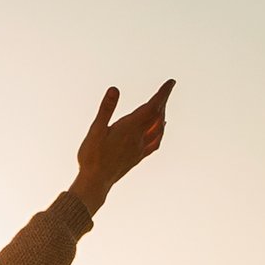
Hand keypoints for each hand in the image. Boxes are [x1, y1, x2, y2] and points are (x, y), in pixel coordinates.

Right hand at [73, 79, 172, 213]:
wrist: (96, 182)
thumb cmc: (92, 156)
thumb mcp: (96, 130)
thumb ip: (106, 109)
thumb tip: (114, 89)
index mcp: (130, 128)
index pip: (152, 106)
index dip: (163, 93)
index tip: (171, 82)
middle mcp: (138, 137)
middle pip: (157, 116)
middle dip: (164, 100)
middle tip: (167, 89)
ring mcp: (140, 148)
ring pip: (158, 129)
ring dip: (163, 115)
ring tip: (163, 106)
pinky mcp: (138, 157)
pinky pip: (155, 142)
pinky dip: (161, 132)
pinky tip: (160, 130)